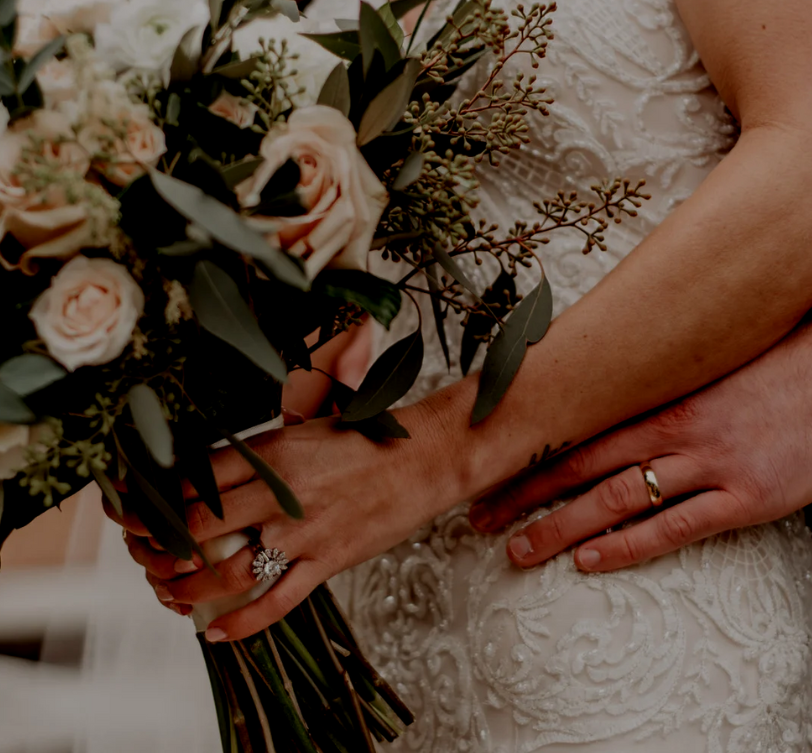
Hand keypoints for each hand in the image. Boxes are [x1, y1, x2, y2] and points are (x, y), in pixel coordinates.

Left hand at [110, 323, 461, 640]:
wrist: (429, 456)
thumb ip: (261, 450)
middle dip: (158, 547)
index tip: (134, 512)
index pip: (193, 479)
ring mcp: (306, 530)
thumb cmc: (371, 439)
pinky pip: (278, 600)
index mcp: (273, 450)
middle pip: (198, 526)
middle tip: (144, 555)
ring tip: (170, 594)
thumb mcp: (306, 427)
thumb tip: (213, 471)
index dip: (154, 499)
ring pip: (228, 570)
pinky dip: (242, 621)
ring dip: (188, 589)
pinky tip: (216, 631)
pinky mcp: (330, 559)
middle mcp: (283, 491)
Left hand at [468, 288, 811, 571]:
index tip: (494, 454)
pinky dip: (626, 547)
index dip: (535, 441)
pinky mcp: (749, 495)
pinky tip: (589, 560)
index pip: (585, 416)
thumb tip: (646, 368)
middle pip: (582, 460)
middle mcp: (679, 421)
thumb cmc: (808, 342)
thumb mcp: (733, 344)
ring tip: (517, 549)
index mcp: (674, 381)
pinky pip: (673, 528)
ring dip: (558, 526)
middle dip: (525, 489)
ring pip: (614, 499)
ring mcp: (712, 461)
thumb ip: (687, 364)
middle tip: (478, 513)